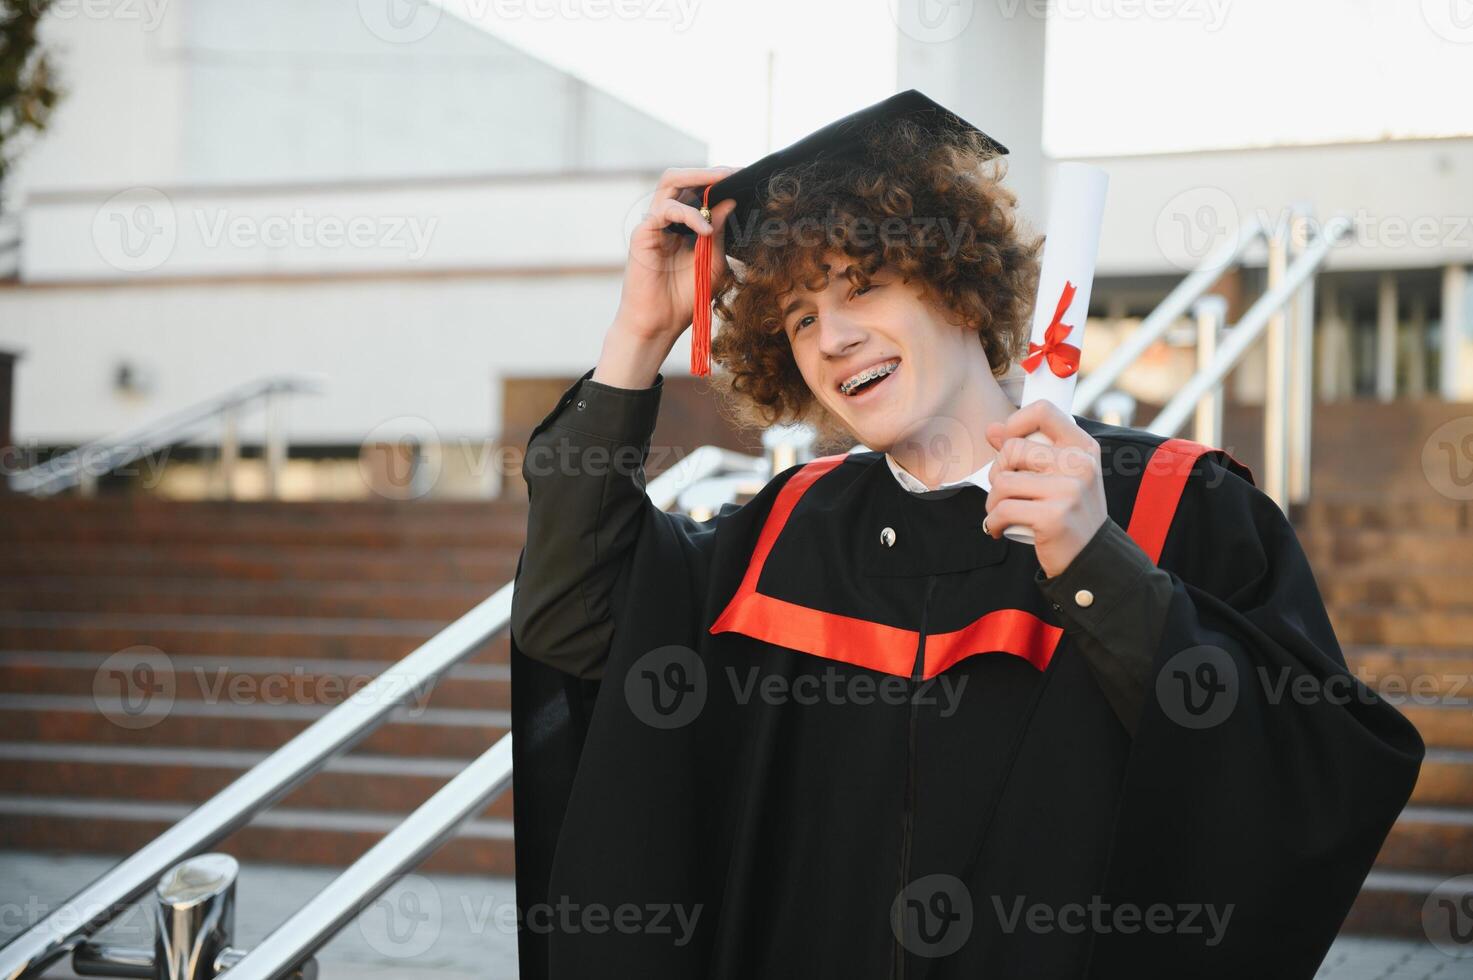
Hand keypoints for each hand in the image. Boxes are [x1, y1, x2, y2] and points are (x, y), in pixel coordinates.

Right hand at [613, 166, 739, 342]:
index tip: (744, 176)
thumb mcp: (714, 263)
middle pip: (681, 178)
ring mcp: (653, 224)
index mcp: (683, 224)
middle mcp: (666, 218)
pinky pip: (666, 210)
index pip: (697, 190)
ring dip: (697, 179)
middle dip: (707, 172)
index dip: (718, 181)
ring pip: (670, 182)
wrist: (660, 323)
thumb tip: (730, 202)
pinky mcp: (643, 234)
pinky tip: (705, 229)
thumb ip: (720, 233)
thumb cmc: (685, 297)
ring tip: (721, 183)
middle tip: (733, 173)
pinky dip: (688, 215)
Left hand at [982, 400, 1107, 577]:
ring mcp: (1069, 490)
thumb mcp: (1059, 476)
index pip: (1043, 411)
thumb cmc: (1070, 514)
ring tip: (1001, 514)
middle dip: (997, 473)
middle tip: (1004, 493)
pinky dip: (992, 522)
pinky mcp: (1053, 516)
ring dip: (992, 502)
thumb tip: (992, 429)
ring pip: (1003, 482)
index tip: (1007, 445)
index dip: (1015, 424)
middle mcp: (1080, 464)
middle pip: (1012, 449)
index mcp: (1083, 448)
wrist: (1091, 559)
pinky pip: (1003, 509)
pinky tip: (998, 529)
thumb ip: (1027, 451)